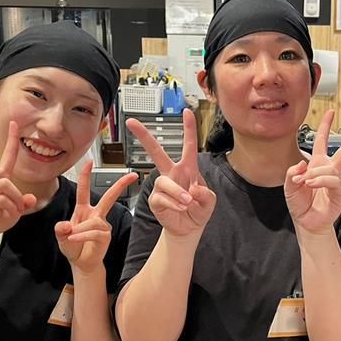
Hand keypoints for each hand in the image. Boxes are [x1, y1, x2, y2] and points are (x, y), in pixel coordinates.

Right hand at [0, 122, 35, 246]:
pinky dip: (11, 210)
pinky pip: (4, 200)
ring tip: (12, 211)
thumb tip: (30, 198)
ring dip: (15, 200)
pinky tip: (6, 216)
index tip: (13, 123)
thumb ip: (23, 202)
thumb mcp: (15, 211)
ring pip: (7, 186)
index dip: (11, 141)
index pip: (6, 157)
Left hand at [55, 160, 137, 273]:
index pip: (84, 190)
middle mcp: (95, 215)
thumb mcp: (61, 236)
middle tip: (132, 175)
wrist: (82, 263)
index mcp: (83, 210)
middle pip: (109, 196)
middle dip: (121, 184)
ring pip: (93, 222)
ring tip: (72, 238)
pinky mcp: (106, 235)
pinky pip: (94, 232)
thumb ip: (60, 230)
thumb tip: (66, 225)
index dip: (85, 175)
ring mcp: (102, 225)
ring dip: (79, 230)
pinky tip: (75, 240)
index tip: (89, 162)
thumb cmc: (73, 247)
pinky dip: (82, 236)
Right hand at [126, 109, 215, 236]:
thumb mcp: (209, 201)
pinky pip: (161, 197)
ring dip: (178, 193)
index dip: (189, 128)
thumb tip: (193, 189)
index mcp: (188, 168)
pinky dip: (173, 203)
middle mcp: (172, 174)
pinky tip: (180, 208)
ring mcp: (162, 186)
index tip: (186, 111)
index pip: (188, 145)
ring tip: (187, 202)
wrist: (189, 229)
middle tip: (131, 122)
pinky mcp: (155, 199)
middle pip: (156, 152)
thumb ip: (206, 194)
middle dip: (144, 136)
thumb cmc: (198, 210)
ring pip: (165, 182)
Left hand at [285, 109, 340, 233]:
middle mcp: (330, 170)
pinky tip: (311, 184)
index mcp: (318, 164)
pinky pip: (333, 181)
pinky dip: (320, 181)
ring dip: (315, 174)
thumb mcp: (289, 185)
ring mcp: (338, 181)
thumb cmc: (300, 204)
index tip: (331, 112)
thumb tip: (302, 163)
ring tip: (304, 183)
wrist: (306, 223)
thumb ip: (291, 172)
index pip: (322, 140)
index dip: (325, 126)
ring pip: (331, 168)